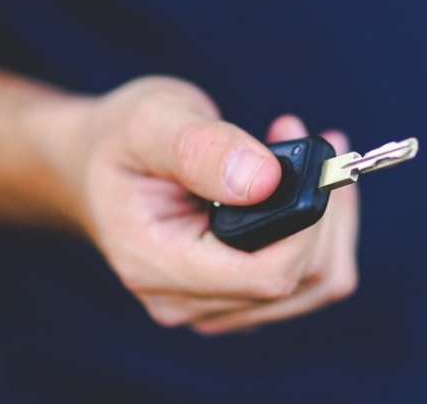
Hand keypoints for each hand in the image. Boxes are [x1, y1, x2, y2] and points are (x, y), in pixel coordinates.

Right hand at [60, 77, 358, 334]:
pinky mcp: (238, 295)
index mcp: (158, 266)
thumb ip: (202, 148)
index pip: (266, 276)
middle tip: (310, 139)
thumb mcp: (150, 121)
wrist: (96, 167)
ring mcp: (215, 305)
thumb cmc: (119, 141)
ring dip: (330, 218)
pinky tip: (299, 183)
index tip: (311, 161)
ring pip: (316, 284)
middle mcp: (188, 301)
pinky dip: (320, 229)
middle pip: (301, 281)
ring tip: (304, 155)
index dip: (307, 224)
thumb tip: (266, 180)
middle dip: (323, 210)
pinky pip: (309, 277)